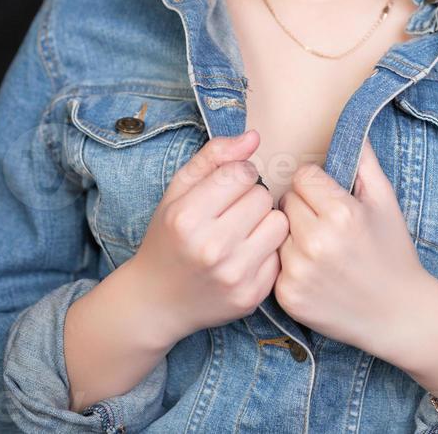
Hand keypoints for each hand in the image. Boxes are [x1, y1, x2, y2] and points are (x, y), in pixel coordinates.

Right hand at [129, 128, 288, 346]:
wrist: (156, 300)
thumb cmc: (168, 237)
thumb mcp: (178, 190)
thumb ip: (214, 156)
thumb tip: (254, 137)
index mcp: (187, 216)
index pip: (242, 172)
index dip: (238, 174)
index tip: (227, 187)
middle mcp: (211, 247)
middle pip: (262, 196)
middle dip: (250, 198)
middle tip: (231, 212)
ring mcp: (233, 275)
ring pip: (278, 223)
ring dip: (264, 222)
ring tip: (243, 230)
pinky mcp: (251, 296)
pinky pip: (281, 254)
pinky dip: (267, 251)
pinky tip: (245, 255)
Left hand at [273, 134, 428, 363]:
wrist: (400, 315)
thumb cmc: (393, 252)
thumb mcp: (385, 199)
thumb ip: (362, 158)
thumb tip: (347, 122)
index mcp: (341, 213)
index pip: (302, 176)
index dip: (317, 186)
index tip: (332, 202)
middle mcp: (316, 242)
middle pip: (286, 201)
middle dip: (302, 208)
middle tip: (326, 227)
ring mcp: (300, 271)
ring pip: (276, 230)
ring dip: (292, 235)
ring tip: (320, 250)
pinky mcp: (288, 295)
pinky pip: (274, 261)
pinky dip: (288, 263)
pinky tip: (313, 271)